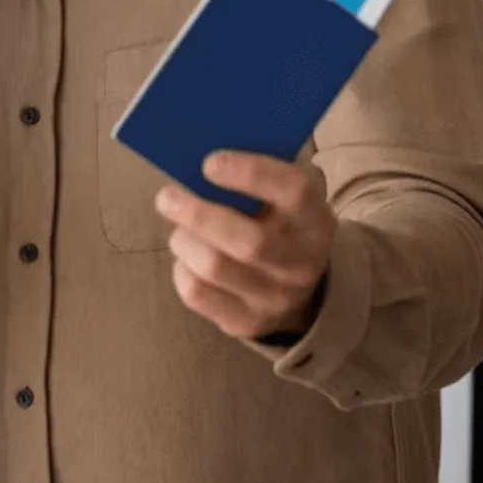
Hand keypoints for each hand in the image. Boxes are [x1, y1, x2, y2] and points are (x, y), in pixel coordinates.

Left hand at [155, 150, 334, 340]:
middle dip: (199, 215)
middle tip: (166, 197)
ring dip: (185, 240)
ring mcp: (275, 299)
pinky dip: (182, 267)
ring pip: (214, 267)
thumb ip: (251, 178)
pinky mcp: (245, 322)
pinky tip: (188, 257)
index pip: (293, 192)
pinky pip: (197, 292)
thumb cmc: (275, 226)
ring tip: (180, 229)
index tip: (208, 163)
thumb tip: (196, 159)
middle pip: (249, 242)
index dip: (250, 173)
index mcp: (315, 220)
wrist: (298, 290)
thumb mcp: (280, 201)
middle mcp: (302, 264)